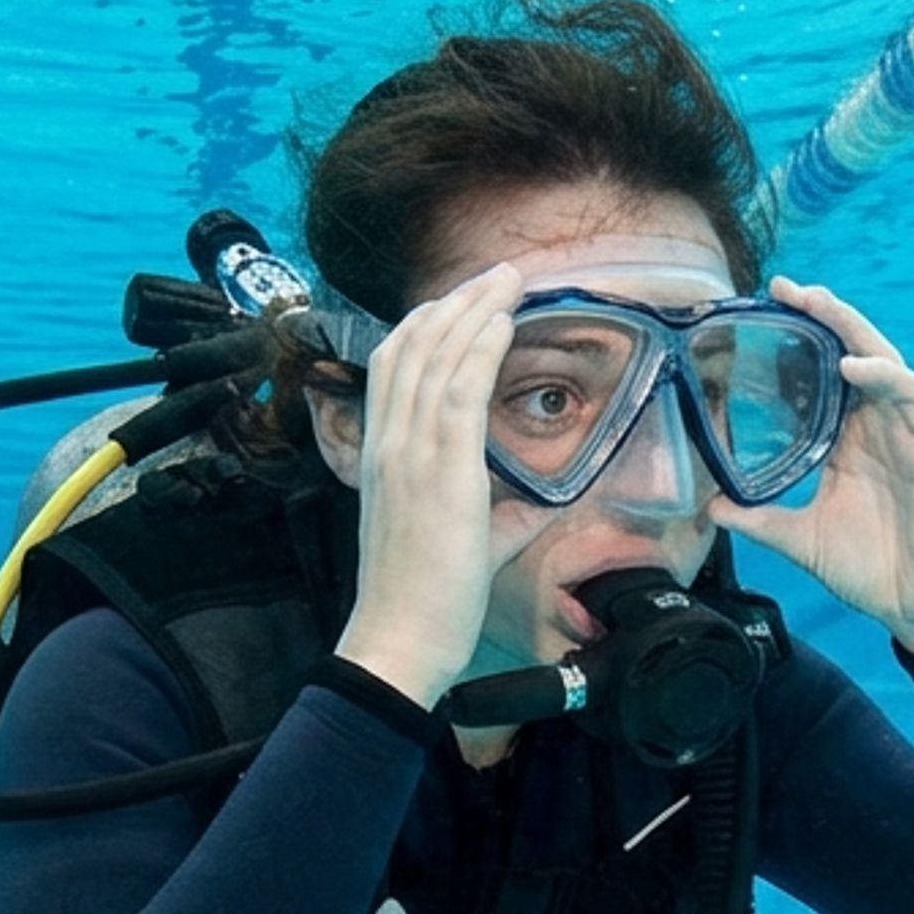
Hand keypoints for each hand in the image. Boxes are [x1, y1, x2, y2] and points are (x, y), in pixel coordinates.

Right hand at [329, 264, 544, 703]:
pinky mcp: (438, 473)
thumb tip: (530, 507)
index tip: (462, 299)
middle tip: (496, 273)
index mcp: (384, 456)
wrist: (399, 639)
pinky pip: (456, 394)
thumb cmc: (426, 599)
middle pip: (413, 348)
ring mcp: (409, 455)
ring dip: (473, 312)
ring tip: (507, 279)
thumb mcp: (464, 543)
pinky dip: (478, 351)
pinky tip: (500, 322)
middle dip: (456, 303)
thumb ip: (497, 517)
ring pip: (435, 359)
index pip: (394, 368)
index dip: (427, 325)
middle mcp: (388, 445)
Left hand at [711, 278, 913, 658]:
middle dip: (824, 315)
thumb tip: (708, 507)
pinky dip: (884, 376)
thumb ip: (759, 519)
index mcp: (849, 441)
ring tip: (818, 302)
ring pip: (884, 362)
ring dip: (853, 328)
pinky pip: (913, 397)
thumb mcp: (799, 539)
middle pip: (854, 352)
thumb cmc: (869, 570)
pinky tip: (853, 365)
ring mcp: (907, 434)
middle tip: (785, 286)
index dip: (801, 339)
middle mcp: (878, 427)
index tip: (761, 309)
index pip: (824, 374)